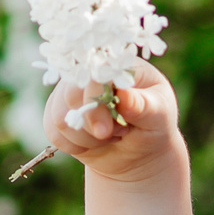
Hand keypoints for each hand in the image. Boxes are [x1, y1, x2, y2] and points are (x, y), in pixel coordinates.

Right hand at [42, 60, 181, 183]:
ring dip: (85, 138)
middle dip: (90, 123)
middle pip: (71, 94)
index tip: (105, 131)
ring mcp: (69, 92)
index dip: (95, 100)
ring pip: (60, 117)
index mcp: (116, 64)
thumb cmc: (154, 125)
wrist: (139, 151)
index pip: (95, 71)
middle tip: (113, 136)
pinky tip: (93, 143)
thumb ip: (144, 106)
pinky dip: (74, 146)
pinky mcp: (57, 113)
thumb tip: (124, 95)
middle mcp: (88, 73)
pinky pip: (54, 132)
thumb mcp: (159, 115)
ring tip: (109, 137)